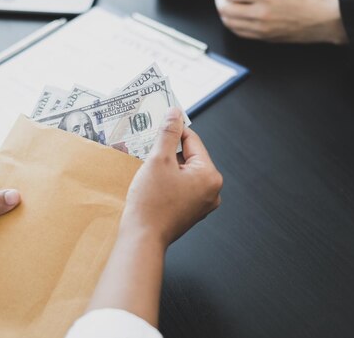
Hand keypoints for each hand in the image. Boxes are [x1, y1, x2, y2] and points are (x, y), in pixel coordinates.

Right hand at [121, 108, 222, 247]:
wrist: (142, 239)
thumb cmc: (151, 204)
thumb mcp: (158, 160)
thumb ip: (168, 133)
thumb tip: (175, 113)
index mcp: (210, 176)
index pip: (193, 141)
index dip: (173, 131)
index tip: (159, 124)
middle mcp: (212, 190)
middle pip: (189, 156)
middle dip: (169, 152)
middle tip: (150, 151)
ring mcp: (202, 203)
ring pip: (184, 172)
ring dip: (167, 166)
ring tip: (150, 171)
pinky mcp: (191, 211)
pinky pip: (181, 186)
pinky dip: (168, 181)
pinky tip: (153, 184)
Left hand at [215, 0, 348, 43]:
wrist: (324, 21)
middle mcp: (261, 12)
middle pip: (225, 9)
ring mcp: (261, 27)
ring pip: (229, 23)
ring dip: (223, 13)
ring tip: (225, 4)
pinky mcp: (264, 37)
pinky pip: (239, 32)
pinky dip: (232, 24)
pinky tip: (235, 16)